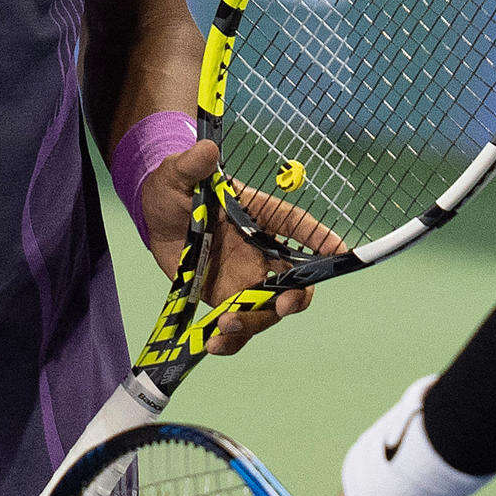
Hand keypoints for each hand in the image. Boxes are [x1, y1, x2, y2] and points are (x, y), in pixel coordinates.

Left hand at [137, 140, 315, 353]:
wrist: (155, 215)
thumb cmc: (174, 187)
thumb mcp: (178, 173)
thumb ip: (192, 165)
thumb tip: (206, 151)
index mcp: (259, 215)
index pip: (297, 226)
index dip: (321, 239)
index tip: (341, 252)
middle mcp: (260, 250)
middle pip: (294, 279)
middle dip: (296, 297)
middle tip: (283, 306)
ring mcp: (245, 278)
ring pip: (267, 310)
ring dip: (255, 323)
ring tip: (225, 327)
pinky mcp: (224, 299)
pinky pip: (237, 326)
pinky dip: (231, 340)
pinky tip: (215, 344)